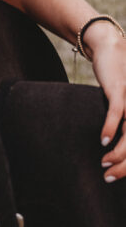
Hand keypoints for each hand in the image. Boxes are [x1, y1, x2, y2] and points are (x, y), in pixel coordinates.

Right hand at [86, 23, 125, 180]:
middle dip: (125, 165)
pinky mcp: (120, 89)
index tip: (118, 175)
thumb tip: (114, 147)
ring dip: (118, 153)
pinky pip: (117, 113)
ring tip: (105, 165)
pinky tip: (103, 142)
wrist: (110, 49)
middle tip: (110, 178)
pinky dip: (110, 128)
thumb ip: (125, 123)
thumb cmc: (117, 81)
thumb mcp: (124, 104)